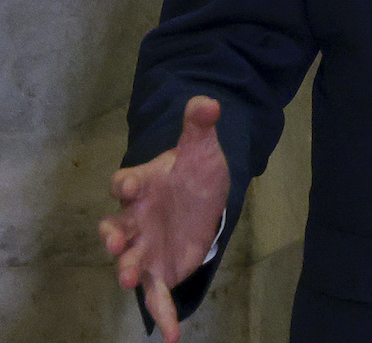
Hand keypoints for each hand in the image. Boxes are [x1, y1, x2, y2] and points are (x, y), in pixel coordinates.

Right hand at [98, 97, 228, 342]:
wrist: (201, 197)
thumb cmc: (193, 172)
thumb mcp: (202, 148)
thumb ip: (200, 126)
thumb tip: (208, 101)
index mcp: (141, 186)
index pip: (125, 183)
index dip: (125, 184)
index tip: (127, 185)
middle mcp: (135, 219)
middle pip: (117, 227)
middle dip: (114, 236)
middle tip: (115, 243)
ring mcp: (144, 247)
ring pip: (129, 260)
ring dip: (126, 269)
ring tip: (129, 279)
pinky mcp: (159, 269)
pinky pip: (156, 295)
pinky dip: (162, 314)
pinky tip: (170, 336)